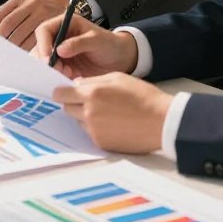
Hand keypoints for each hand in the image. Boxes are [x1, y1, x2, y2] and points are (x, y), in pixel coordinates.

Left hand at [0, 0, 68, 50]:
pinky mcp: (51, 24)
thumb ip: (8, 16)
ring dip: (12, 48)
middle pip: (8, 25)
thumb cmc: (37, 8)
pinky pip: (34, 41)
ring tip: (5, 56)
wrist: (61, 4)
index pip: (0, 15)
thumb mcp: (23, 5)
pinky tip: (21, 56)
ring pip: (21, 35)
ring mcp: (41, 13)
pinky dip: (26, 50)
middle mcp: (30, 4)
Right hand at [33, 14, 137, 77]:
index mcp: (65, 24)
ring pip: (46, 62)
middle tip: (56, 70)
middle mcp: (59, 38)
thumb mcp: (97, 40)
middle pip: (41, 47)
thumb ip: (79, 43)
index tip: (47, 58)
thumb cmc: (110, 43)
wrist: (121, 59)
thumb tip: (59, 50)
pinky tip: (71, 78)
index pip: (44, 30)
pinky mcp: (65, 67)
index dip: (43, 43)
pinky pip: (55, 72)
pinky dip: (59, 77)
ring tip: (67, 74)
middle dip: (45, 60)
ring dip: (52, 70)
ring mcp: (61, 53)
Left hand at [52, 73, 171, 153]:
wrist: (162, 121)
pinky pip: (90, 133)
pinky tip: (112, 122)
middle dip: (73, 103)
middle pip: (67, 108)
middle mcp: (89, 114)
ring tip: (106, 111)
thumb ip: (92, 81)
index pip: (61, 94)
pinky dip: (95, 127)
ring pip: (78, 121)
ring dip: (84, 116)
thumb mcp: (116, 77)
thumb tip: (76, 85)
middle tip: (89, 100)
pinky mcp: (102, 144)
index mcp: (91, 94)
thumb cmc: (142, 96)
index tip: (65, 91)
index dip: (61, 92)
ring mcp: (95, 131)